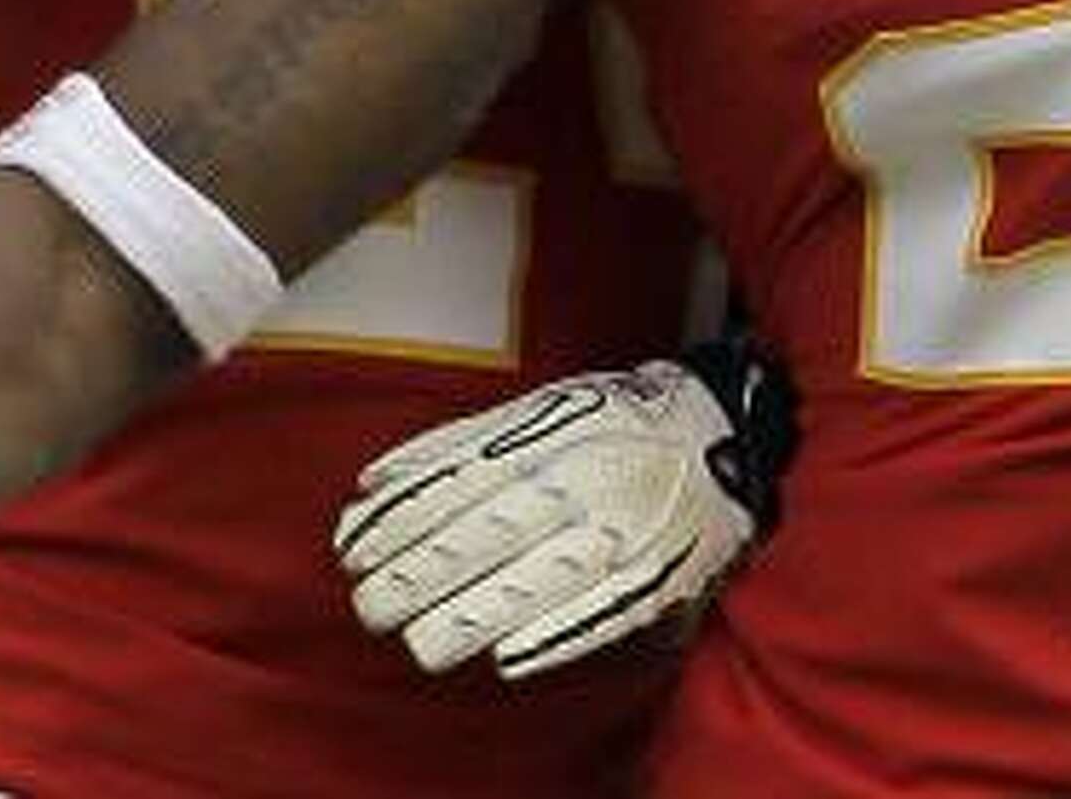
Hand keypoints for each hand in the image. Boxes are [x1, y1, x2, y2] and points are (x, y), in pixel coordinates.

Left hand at [334, 342, 793, 679]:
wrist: (717, 432)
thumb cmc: (609, 421)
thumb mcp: (537, 410)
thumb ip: (456, 447)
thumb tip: (373, 484)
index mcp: (552, 432)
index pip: (461, 481)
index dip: (403, 520)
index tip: (353, 551)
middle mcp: (585, 477)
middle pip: (492, 533)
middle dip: (424, 575)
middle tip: (369, 606)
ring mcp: (624, 528)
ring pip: (540, 579)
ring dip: (474, 616)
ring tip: (418, 642)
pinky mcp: (656, 576)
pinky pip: (601, 613)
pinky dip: (553, 638)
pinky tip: (505, 660)